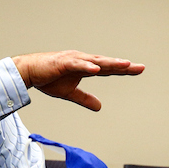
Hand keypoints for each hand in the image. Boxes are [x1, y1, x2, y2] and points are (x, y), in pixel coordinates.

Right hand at [12, 51, 143, 110]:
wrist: (28, 72)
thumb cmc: (48, 79)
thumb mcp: (70, 93)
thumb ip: (85, 99)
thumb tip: (99, 107)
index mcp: (86, 67)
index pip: (108, 69)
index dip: (124, 70)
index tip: (139, 70)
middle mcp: (83, 61)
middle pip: (107, 63)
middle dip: (123, 65)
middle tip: (139, 67)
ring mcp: (74, 60)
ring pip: (95, 61)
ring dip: (110, 63)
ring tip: (125, 65)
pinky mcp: (63, 62)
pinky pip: (77, 65)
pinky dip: (87, 66)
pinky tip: (97, 69)